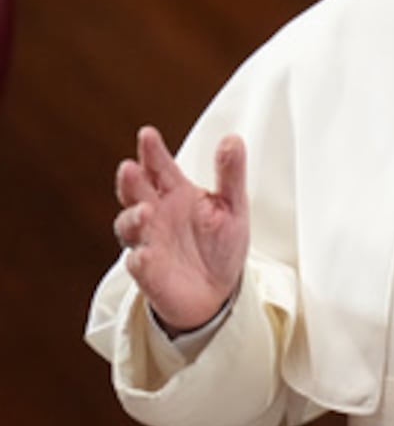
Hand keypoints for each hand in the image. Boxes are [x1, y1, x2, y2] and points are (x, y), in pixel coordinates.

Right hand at [113, 126, 248, 333]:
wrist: (217, 290)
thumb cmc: (219, 242)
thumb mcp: (233, 204)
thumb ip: (231, 173)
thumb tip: (233, 139)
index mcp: (176, 193)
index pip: (159, 167)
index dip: (152, 152)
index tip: (147, 135)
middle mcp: (156, 214)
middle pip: (136, 192)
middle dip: (131, 180)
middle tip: (130, 168)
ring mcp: (149, 242)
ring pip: (129, 227)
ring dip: (133, 218)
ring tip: (145, 211)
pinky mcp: (149, 273)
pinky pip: (139, 266)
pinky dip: (139, 260)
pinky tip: (144, 255)